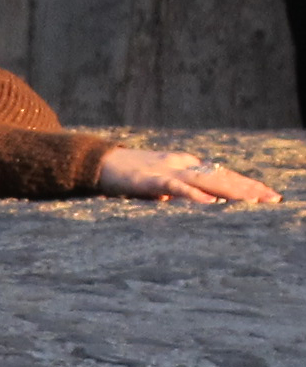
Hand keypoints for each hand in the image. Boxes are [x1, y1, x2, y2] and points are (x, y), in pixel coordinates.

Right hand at [96, 148, 281, 203]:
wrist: (94, 162)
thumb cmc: (123, 176)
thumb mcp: (156, 184)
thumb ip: (176, 191)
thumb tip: (194, 202)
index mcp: (183, 164)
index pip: (220, 174)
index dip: (244, 183)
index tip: (267, 195)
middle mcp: (181, 164)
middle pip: (221, 176)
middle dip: (248, 188)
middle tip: (273, 198)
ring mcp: (167, 171)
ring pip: (207, 181)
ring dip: (232, 191)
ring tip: (255, 200)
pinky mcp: (151, 180)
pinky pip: (177, 188)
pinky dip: (195, 196)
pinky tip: (212, 204)